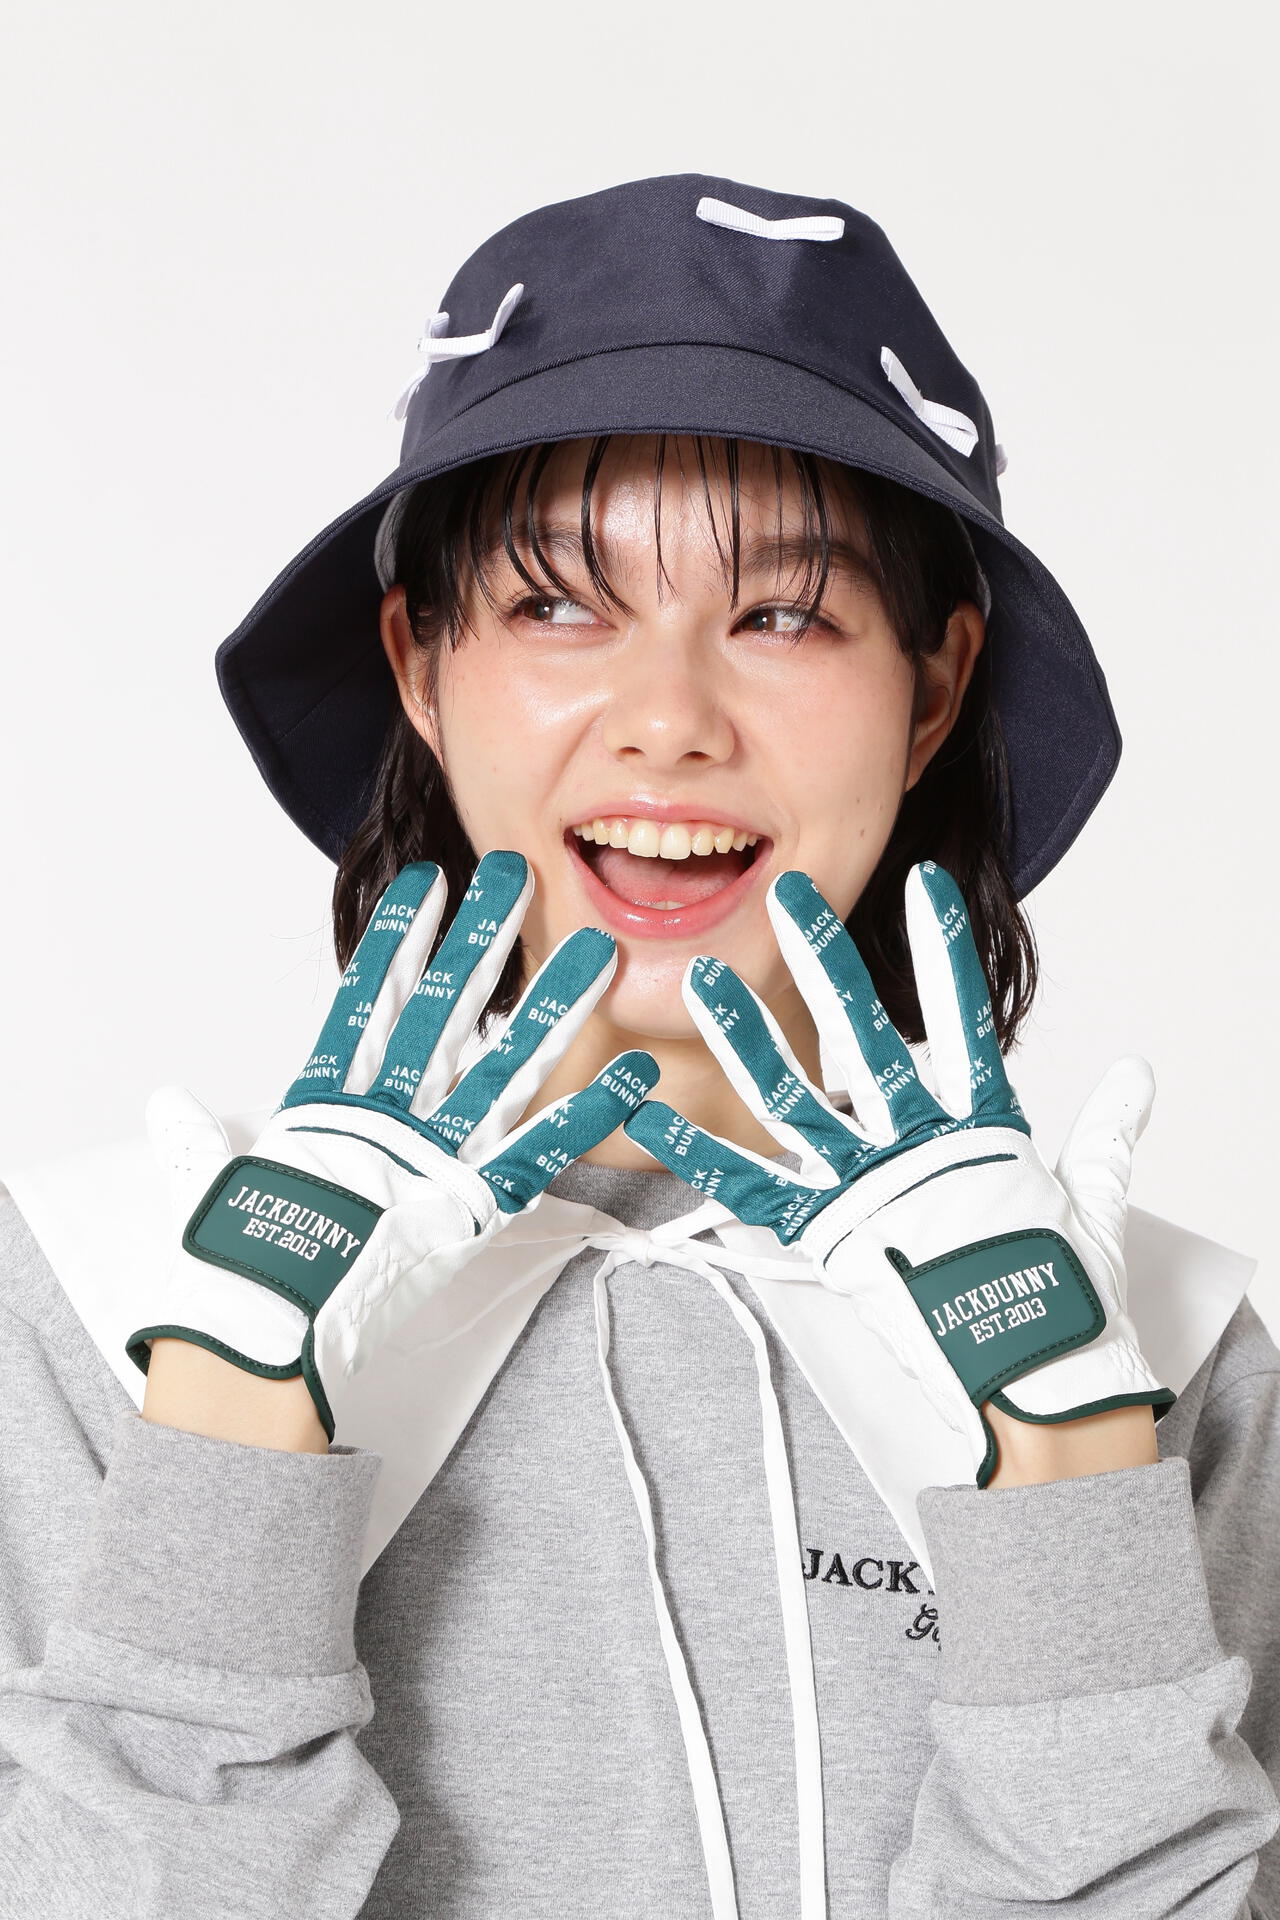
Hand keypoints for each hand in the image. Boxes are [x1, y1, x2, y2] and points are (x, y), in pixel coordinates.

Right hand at [128, 851, 655, 1441]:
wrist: (264, 1327)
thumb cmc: (237, 1265)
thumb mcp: (210, 1185)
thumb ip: (198, 1138)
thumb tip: (172, 1107)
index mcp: (327, 1103)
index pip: (367, 1000)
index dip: (398, 941)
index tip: (427, 883)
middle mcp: (388, 1113)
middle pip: (446, 1009)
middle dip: (484, 940)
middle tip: (519, 873)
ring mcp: (434, 1152)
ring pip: (505, 1062)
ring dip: (554, 1003)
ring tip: (597, 951)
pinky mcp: (472, 1203)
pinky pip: (543, 1150)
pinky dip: (588, 1112)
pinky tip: (632, 1072)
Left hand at [623, 860, 1173, 1486]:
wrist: (1030, 1380)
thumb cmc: (1063, 1296)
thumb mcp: (1094, 1200)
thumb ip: (1107, 1131)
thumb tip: (1138, 1076)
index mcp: (982, 1129)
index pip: (963, 1019)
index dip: (943, 952)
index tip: (926, 886)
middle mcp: (916, 1147)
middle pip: (860, 1040)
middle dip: (823, 962)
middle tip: (786, 895)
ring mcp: (865, 1191)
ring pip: (792, 1100)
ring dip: (744, 1038)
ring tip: (703, 981)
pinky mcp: (825, 1238)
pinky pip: (750, 1191)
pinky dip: (698, 1154)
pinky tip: (650, 1117)